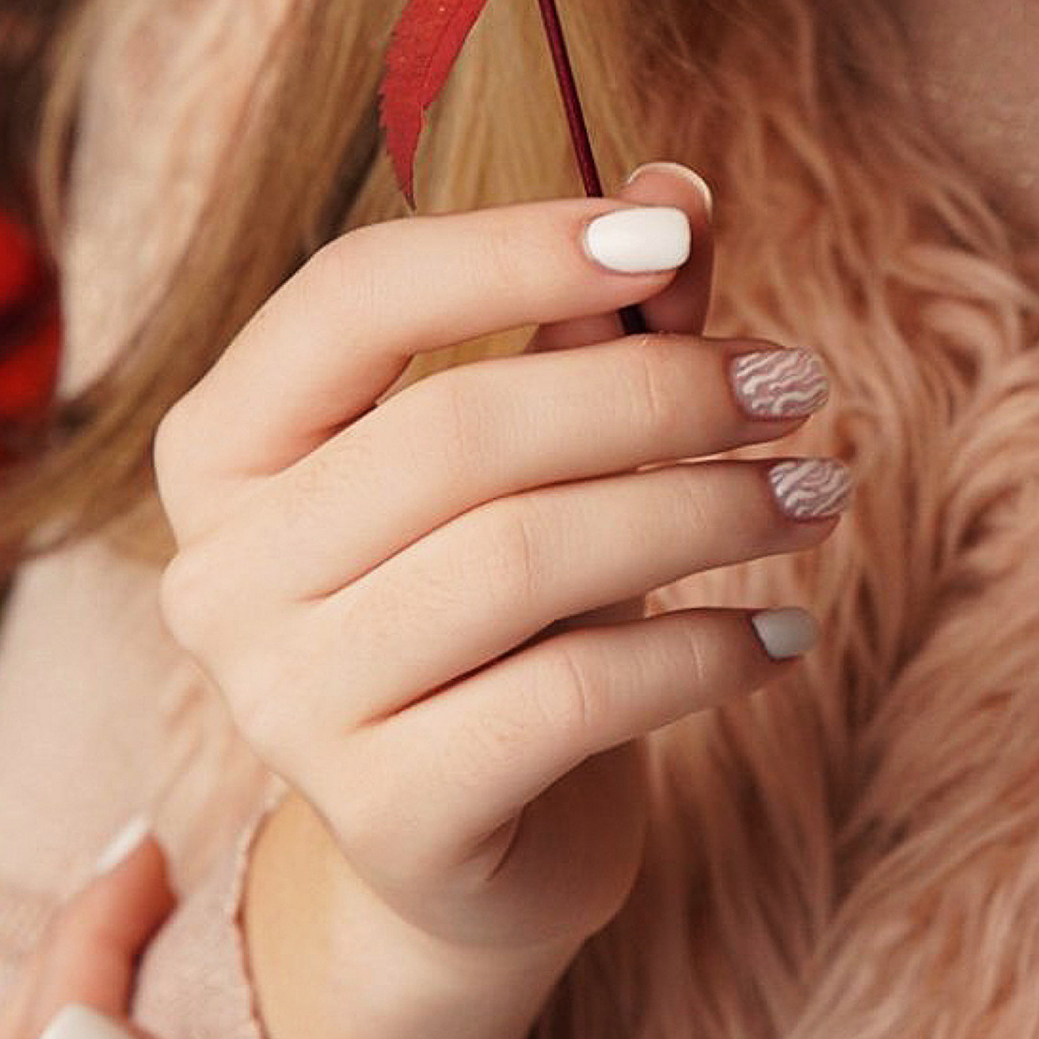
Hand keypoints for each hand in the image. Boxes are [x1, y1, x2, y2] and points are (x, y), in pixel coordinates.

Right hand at [150, 157, 848, 967]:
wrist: (476, 852)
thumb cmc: (509, 614)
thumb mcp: (551, 453)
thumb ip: (602, 321)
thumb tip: (681, 186)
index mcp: (225, 447)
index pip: (353, 297)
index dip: (516, 248)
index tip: (675, 235)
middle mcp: (222, 574)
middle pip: (461, 430)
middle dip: (658, 392)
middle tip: (798, 385)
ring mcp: (285, 704)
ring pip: (525, 560)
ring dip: (704, 513)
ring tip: (816, 494)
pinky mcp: (382, 817)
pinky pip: (571, 696)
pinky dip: (700, 651)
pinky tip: (782, 634)